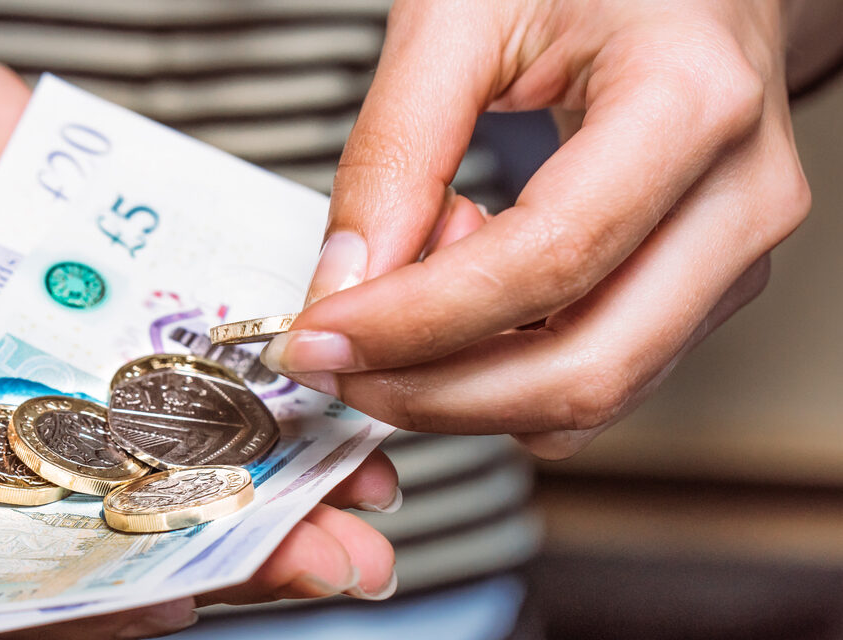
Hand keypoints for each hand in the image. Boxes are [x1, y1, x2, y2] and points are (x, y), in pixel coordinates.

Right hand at [0, 20, 396, 636]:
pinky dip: (266, 385)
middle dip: (227, 551)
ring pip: (174, 452)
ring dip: (273, 483)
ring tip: (367, 496)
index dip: (90, 601)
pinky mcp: (113, 310)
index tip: (179, 608)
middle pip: (115, 520)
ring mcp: (65, 370)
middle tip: (335, 560)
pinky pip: (194, 360)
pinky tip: (341, 397)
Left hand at [261, 0, 811, 458]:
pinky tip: (473, 290)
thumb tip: (346, 280)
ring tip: (421, 276)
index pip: (545, 261)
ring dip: (472, 384)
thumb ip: (394, 148)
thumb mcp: (462, 16)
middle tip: (341, 365)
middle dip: (435, 392)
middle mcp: (739, 194)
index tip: (323, 337)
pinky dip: (513, 367)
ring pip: (597, 393)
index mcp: (692, 98)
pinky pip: (604, 373)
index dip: (416, 322)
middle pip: (586, 365)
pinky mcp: (709, 286)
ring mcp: (734, 252)